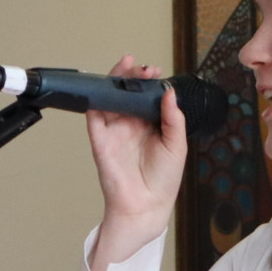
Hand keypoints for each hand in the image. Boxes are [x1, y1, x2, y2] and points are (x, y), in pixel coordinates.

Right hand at [88, 55, 188, 270]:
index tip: (156, 72)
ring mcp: (114, 129)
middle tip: (142, 68)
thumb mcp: (177, 145)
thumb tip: (169, 91)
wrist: (145, 204)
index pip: (146, 95)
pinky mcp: (99, 138)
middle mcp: (131, 123)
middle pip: (127, 92)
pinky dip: (96, 98)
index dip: (149, 81)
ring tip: (126, 66)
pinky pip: (94, 115)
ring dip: (115, 80)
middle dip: (133, 76)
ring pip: (110, 97)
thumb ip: (173, 118)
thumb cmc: (164, 179)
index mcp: (150, 124)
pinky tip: (104, 86)